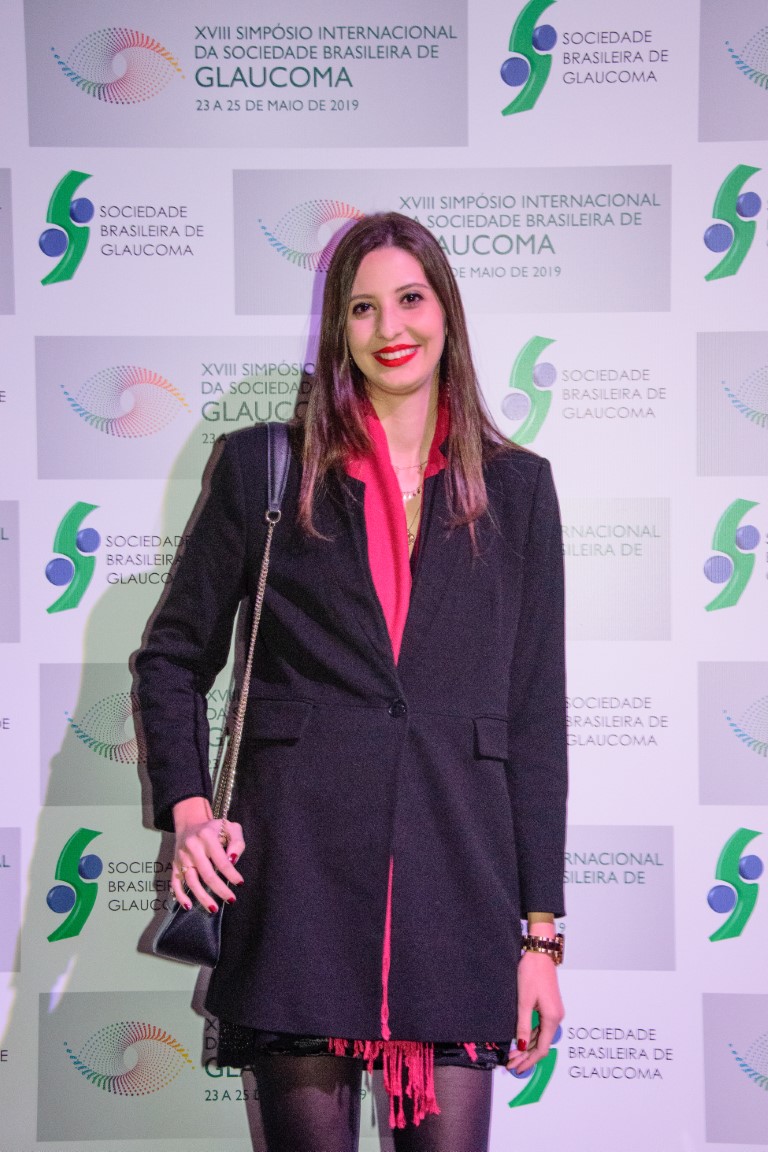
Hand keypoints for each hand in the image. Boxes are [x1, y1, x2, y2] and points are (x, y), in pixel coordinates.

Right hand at [171, 797, 244, 911]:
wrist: (190, 823)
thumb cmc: (215, 828)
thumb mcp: (230, 827)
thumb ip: (237, 842)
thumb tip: (232, 860)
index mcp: (207, 836)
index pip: (220, 859)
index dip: (231, 873)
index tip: (240, 883)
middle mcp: (192, 847)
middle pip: (206, 873)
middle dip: (219, 889)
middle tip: (231, 899)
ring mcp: (181, 856)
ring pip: (191, 881)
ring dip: (202, 897)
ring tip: (214, 908)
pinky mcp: (174, 864)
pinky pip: (175, 882)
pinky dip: (180, 895)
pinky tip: (188, 906)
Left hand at [505, 950, 563, 1074]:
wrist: (540, 954)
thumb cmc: (532, 974)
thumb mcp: (524, 1002)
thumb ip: (523, 1026)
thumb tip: (520, 1046)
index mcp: (552, 1018)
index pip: (541, 1049)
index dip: (528, 1061)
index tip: (516, 1068)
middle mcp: (556, 1017)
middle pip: (541, 1044)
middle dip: (526, 1056)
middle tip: (511, 1065)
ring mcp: (553, 1012)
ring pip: (540, 1036)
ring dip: (527, 1047)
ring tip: (512, 1056)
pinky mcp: (549, 1006)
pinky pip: (540, 1027)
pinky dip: (530, 1036)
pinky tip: (520, 1041)